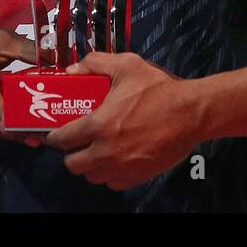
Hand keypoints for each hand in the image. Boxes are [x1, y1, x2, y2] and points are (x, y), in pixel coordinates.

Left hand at [45, 52, 201, 189]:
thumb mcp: (127, 65)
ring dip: (89, 165)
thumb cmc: (159, 89)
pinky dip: (109, 174)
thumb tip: (73, 70)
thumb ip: (95, 63)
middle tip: (77, 141)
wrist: (192, 112)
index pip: (62, 140)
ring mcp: (122, 167)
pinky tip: (114, 159)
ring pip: (92, 176)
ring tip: (95, 150)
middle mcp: (107, 152)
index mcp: (99, 125)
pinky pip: (112, 183)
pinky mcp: (138, 176)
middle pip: (73, 165)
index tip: (56, 132)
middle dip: (70, 153)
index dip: (54, 136)